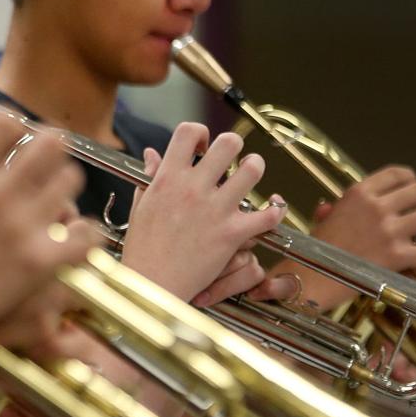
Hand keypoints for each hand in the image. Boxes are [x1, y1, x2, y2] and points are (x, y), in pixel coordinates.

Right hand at [0, 115, 95, 343]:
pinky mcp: (41, 259)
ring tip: (59, 197)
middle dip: (53, 147)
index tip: (18, 138)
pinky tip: (77, 235)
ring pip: (71, 181)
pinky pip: (85, 233)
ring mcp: (21, 226)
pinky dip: (86, 232)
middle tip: (51, 158)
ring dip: (66, 185)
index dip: (17, 126)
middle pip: (50, 143)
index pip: (7, 122)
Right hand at [121, 124, 286, 300]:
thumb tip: (152, 154)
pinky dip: (274, 212)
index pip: (189, 132)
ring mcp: (215, 210)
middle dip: (233, 147)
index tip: (202, 149)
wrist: (152, 285)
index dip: (201, 134)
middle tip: (231, 160)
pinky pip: (267, 215)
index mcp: (168, 178)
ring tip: (250, 175)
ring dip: (255, 168)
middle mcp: (193, 189)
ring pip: (253, 170)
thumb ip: (150, 176)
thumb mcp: (141, 206)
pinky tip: (271, 211)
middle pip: (228, 143)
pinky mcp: (232, 233)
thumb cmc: (142, 249)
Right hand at [310, 165, 415, 271]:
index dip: (409, 177)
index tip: (411, 184)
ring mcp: (389, 232)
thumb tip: (329, 209)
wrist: (310, 276)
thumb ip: (333, 211)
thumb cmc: (312, 250)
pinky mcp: (397, 256)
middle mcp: (377, 208)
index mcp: (358, 194)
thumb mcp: (322, 221)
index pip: (396, 174)